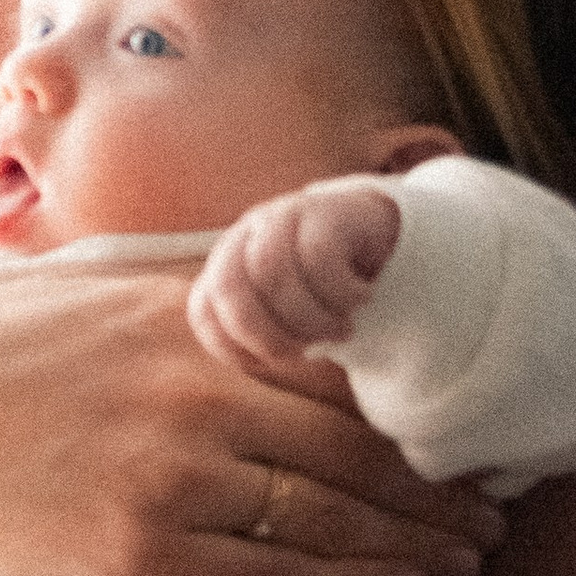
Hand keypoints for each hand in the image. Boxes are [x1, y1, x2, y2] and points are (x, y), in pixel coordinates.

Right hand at [0, 271, 499, 575]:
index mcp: (172, 312)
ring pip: (336, 510)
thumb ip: (166, 291)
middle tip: (492, 511)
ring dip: (417, 537)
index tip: (459, 423)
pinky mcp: (138, 550)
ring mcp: (166, 468)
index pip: (330, 354)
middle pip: (355, 436)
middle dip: (436, 480)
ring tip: (465, 558)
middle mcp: (185, 383)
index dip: (409, 397)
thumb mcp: (69, 294)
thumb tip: (254, 280)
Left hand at [188, 180, 402, 381]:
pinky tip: (361, 299)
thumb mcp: (287, 311)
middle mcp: (248, 235)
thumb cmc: (323, 286)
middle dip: (265, 336)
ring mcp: (283, 217)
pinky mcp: (325, 212)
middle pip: (227, 287)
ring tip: (340, 331)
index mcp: (228, 263)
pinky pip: (320, 258)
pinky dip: (342, 293)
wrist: (372, 230)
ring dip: (310, 320)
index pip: (203, 309)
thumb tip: (254, 360)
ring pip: (273, 274)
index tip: (270, 363)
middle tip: (305, 353)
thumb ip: (261, 332)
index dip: (231, 347)